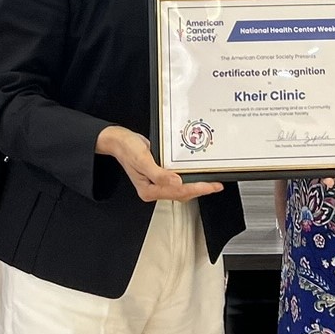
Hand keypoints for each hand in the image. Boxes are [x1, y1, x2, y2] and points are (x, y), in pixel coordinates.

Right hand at [98, 126, 223, 201]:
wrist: (118, 140)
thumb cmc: (127, 149)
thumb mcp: (143, 160)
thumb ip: (159, 174)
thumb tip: (177, 183)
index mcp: (149, 190)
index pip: (178, 192)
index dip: (197, 189)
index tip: (211, 186)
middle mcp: (153, 189)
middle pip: (181, 193)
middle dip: (199, 189)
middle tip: (216, 185)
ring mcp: (156, 182)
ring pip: (180, 188)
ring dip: (195, 185)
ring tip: (210, 181)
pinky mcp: (159, 174)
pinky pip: (177, 179)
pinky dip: (187, 177)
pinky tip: (195, 173)